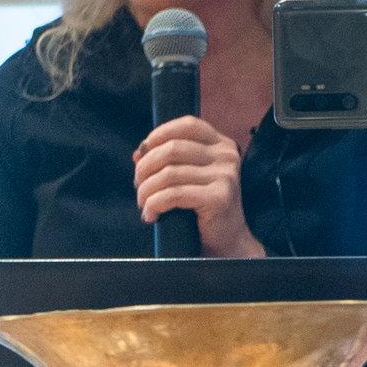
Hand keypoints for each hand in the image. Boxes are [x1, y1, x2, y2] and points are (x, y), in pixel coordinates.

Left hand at [132, 116, 265, 257]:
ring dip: (147, 190)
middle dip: (146, 166)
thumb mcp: (189, 176)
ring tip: (143, 204)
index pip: (187, 125)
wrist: (227, 241)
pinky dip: (155, 204)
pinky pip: (174, 194)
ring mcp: (225, 176)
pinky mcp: (219, 197)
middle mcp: (227, 156)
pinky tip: (151, 215)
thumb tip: (139, 153)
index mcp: (221, 145)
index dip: (159, 134)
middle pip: (172, 149)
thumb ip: (170, 160)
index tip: (141, 153)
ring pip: (169, 173)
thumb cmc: (203, 209)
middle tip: (139, 185)